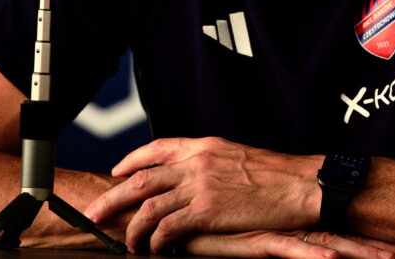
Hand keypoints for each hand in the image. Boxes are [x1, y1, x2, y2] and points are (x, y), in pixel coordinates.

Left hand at [84, 137, 321, 251]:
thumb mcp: (237, 156)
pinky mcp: (207, 211)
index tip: (117, 172)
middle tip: (94, 213)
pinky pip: (168, 227)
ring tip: (127, 243)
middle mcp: (196, 162)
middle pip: (140, 179)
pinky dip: (156, 240)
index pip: (156, 148)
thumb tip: (194, 172)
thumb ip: (210, 161)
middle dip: (113, 198)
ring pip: (148, 207)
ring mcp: (200, 186)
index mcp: (203, 145)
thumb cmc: (276, 174)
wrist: (300, 184)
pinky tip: (155, 248)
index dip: (132, 161)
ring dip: (132, 228)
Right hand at [181, 230, 394, 258]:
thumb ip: (271, 234)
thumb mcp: (248, 231)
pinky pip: (289, 251)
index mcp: (296, 223)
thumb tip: (302, 240)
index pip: (343, 231)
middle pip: (347, 240)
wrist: (179, 212)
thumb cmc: (212, 222)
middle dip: (383, 249)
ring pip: (329, 247)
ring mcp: (277, 233)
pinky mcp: (255, 242)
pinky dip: (313, 257)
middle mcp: (293, 227)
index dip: (374, 237)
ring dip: (363, 255)